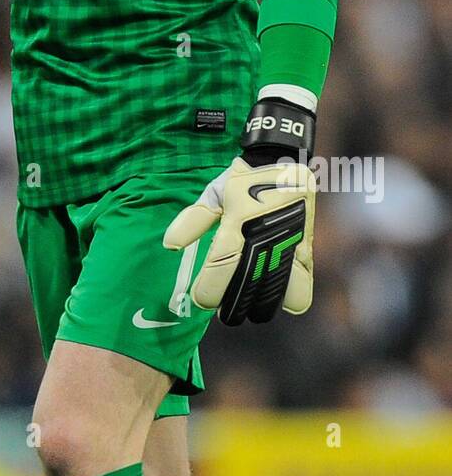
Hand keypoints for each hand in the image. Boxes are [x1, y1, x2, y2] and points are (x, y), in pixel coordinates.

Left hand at [163, 156, 314, 325]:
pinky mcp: (306, 248)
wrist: (284, 160)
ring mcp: (287, 243)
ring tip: (250, 309)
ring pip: (276, 292)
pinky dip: (289, 297)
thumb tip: (169, 245)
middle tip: (226, 314)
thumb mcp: (214, 192)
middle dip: (234, 307)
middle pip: (247, 287)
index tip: (201, 298)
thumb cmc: (243, 179)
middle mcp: (262, 235)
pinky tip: (277, 295)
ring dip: (260, 306)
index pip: (220, 267)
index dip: (208, 291)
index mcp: (236, 222)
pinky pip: (302, 285)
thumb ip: (193, 220)